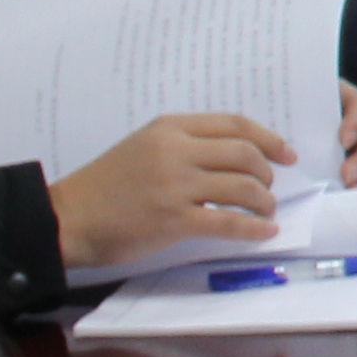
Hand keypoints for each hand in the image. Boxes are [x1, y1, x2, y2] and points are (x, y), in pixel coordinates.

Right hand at [45, 112, 294, 268]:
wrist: (69, 217)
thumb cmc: (105, 185)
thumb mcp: (143, 146)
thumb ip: (183, 145)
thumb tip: (234, 158)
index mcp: (169, 128)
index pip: (234, 124)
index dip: (269, 139)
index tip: (286, 154)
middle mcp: (176, 151)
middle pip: (244, 154)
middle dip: (266, 172)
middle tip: (269, 188)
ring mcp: (175, 186)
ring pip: (242, 187)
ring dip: (264, 201)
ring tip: (265, 210)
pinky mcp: (173, 220)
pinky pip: (228, 223)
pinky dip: (254, 228)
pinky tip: (265, 232)